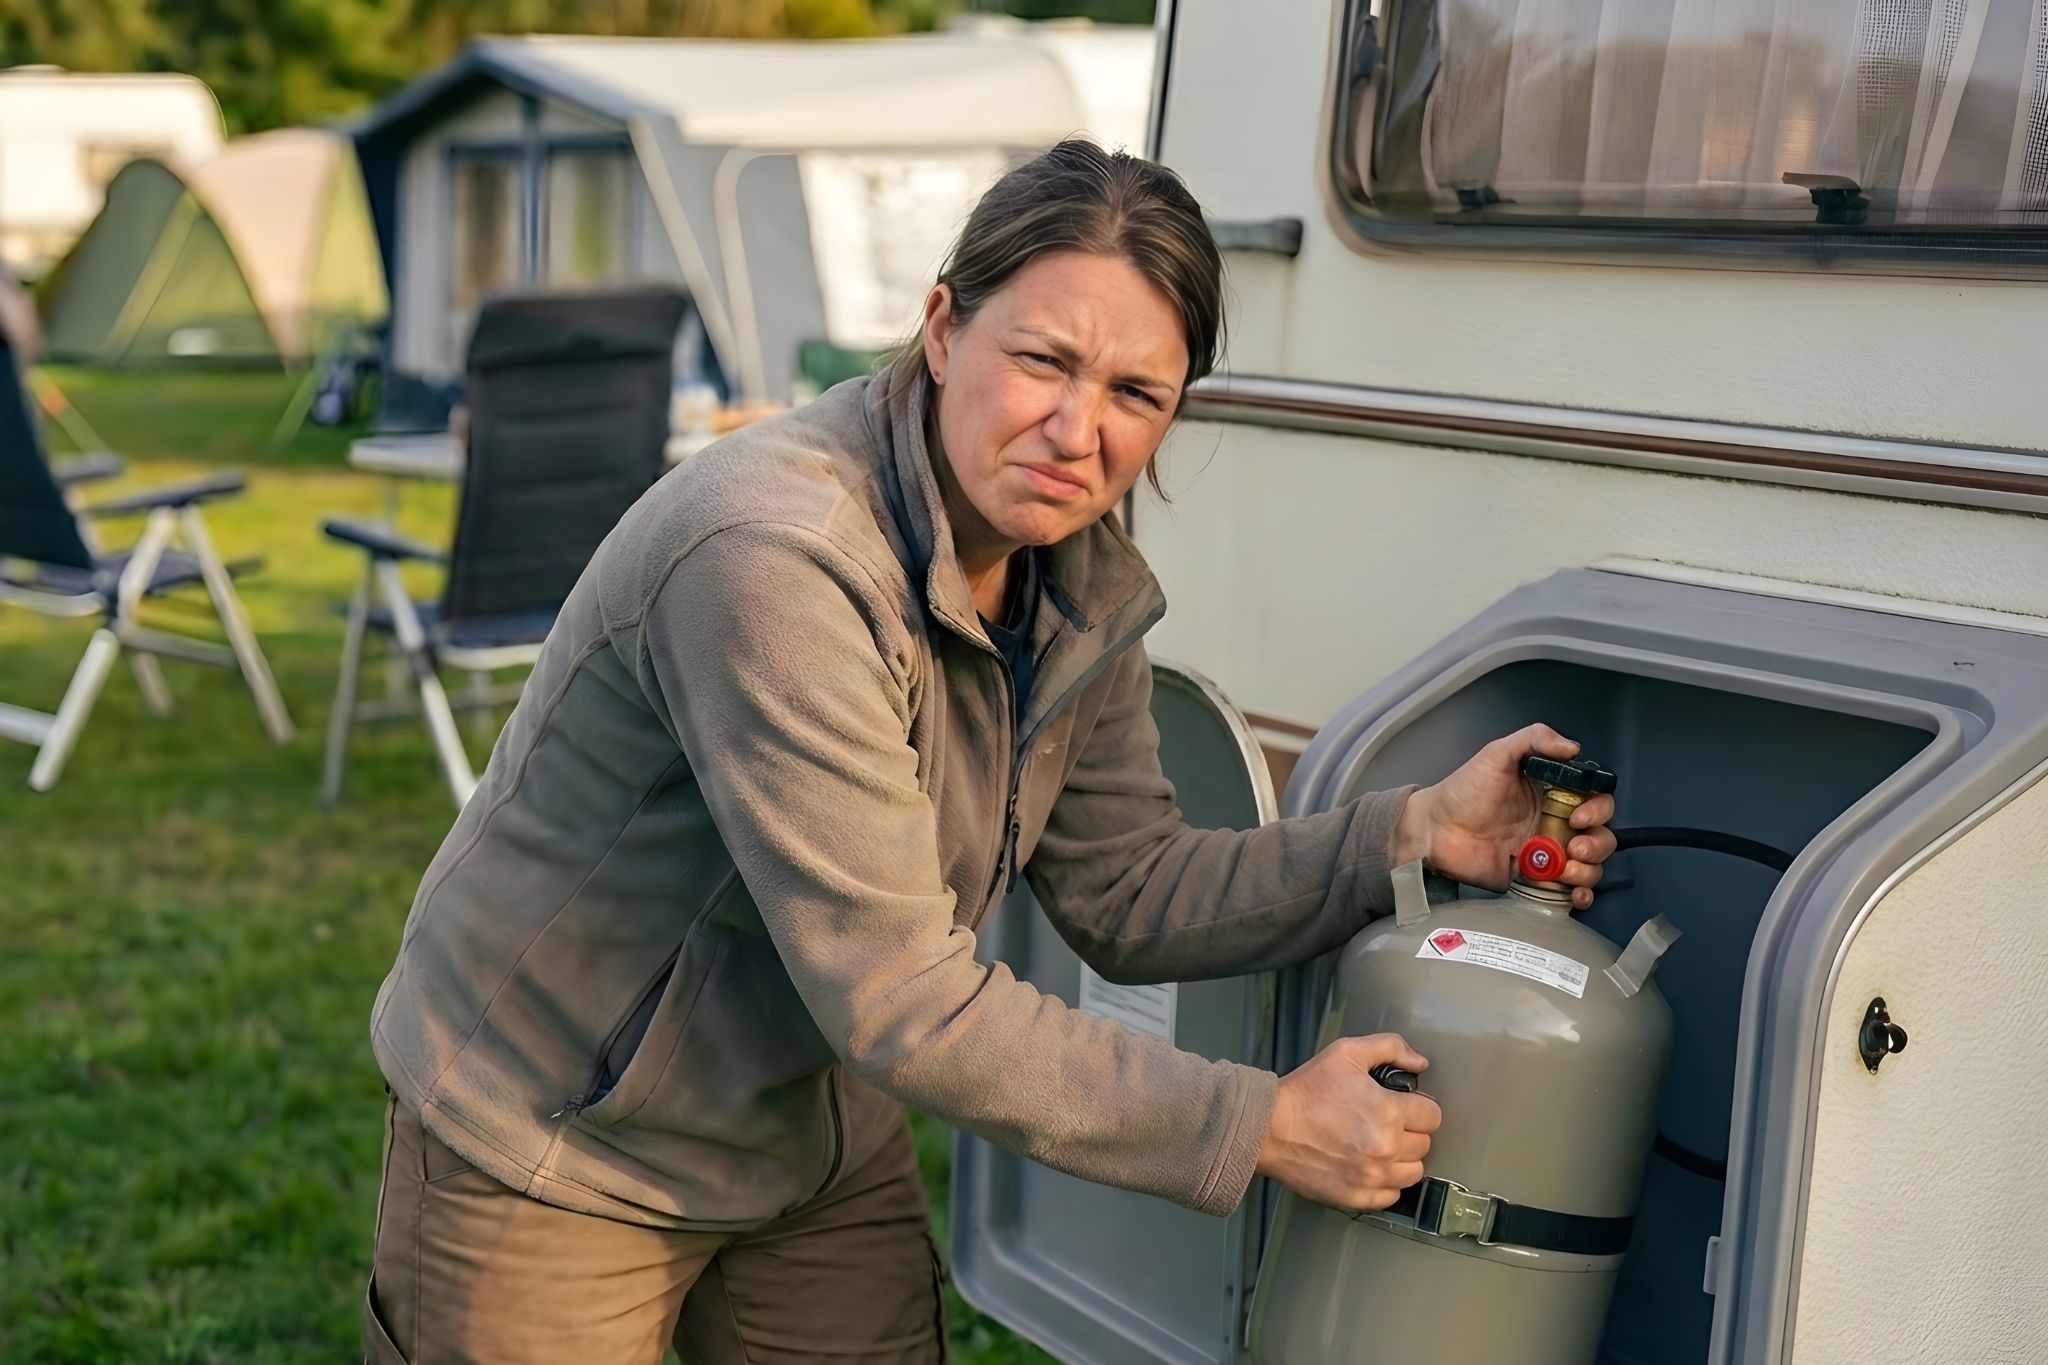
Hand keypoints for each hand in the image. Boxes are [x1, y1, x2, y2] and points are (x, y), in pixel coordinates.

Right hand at [1255, 1033, 1441, 1212]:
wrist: (1269, 1128)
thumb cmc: (1305, 1092)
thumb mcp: (1346, 1053)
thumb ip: (1390, 1048)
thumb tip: (1419, 1063)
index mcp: (1389, 1112)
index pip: (1432, 1116)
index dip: (1418, 1107)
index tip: (1403, 1106)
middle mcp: (1386, 1148)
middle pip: (1425, 1145)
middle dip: (1409, 1131)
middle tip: (1385, 1123)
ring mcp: (1372, 1177)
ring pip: (1413, 1172)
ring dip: (1402, 1159)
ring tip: (1379, 1146)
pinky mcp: (1357, 1197)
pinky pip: (1391, 1196)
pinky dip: (1385, 1183)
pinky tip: (1369, 1167)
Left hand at [1389, 723, 1617, 909]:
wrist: (1435, 831)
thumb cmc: (1464, 791)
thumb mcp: (1497, 755)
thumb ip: (1533, 740)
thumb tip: (1573, 747)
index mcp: (1552, 794)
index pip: (1596, 800)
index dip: (1599, 808)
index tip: (1580, 816)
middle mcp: (1555, 823)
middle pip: (1600, 835)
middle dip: (1597, 844)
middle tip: (1573, 847)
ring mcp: (1547, 854)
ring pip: (1591, 864)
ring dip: (1589, 869)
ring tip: (1565, 869)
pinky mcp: (1535, 880)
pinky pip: (1570, 890)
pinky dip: (1582, 895)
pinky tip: (1575, 894)